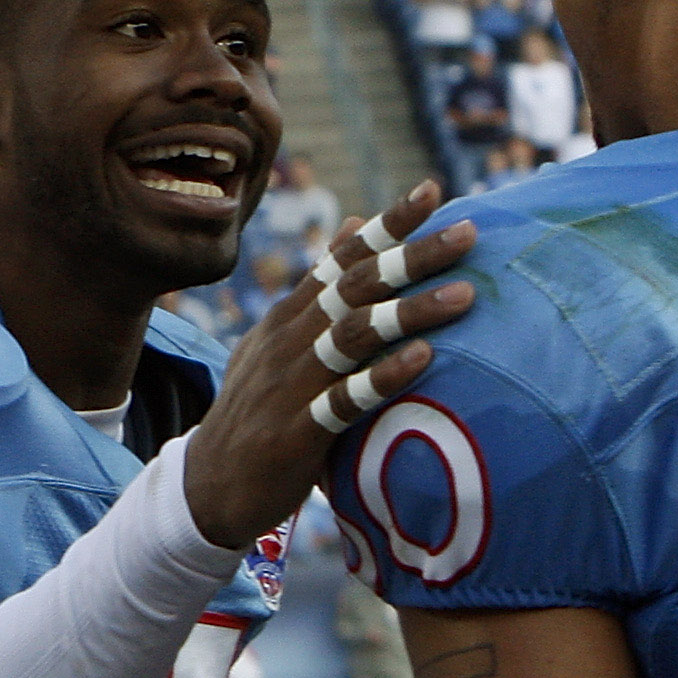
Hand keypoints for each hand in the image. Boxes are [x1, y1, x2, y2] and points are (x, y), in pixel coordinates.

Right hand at [182, 182, 476, 548]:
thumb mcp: (279, 340)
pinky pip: (344, 400)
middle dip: (412, 256)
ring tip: (463, 294)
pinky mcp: (296, 433)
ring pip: (353, 334)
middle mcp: (289, 340)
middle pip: (355, 286)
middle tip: (468, 232)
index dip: (386, 223)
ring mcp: (291, 384)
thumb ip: (318, 288)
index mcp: (289, 317)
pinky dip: (383, 377)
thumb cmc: (260, 410)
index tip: (433, 190)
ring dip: (409, 311)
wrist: (210, 486)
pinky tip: (422, 360)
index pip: (342, 258)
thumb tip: (353, 222)